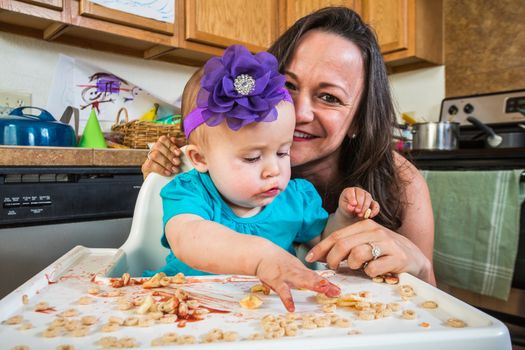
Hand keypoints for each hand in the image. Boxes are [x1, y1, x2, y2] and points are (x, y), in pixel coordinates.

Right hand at [141, 135, 181, 178]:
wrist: (165, 183)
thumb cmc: (174, 168)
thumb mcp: (179, 158)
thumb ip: (180, 150)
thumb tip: (182, 145)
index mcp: (162, 145)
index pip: (163, 139)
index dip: (171, 145)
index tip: (179, 153)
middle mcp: (154, 150)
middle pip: (158, 146)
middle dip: (169, 154)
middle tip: (178, 162)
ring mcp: (149, 158)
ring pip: (154, 155)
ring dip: (166, 162)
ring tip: (174, 169)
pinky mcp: (145, 167)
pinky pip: (151, 165)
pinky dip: (161, 169)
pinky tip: (168, 173)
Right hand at [255, 249, 340, 311]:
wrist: (261, 253)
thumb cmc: (276, 262)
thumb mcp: (292, 269)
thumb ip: (303, 279)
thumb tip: (319, 287)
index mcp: (301, 270)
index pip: (316, 278)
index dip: (327, 284)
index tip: (337, 291)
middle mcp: (296, 272)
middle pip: (312, 278)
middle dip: (324, 284)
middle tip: (335, 290)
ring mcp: (286, 275)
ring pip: (301, 280)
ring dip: (312, 284)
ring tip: (323, 289)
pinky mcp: (275, 280)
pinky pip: (282, 291)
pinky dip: (287, 299)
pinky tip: (291, 308)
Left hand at [305, 220, 433, 283]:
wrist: (415, 258)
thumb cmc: (384, 251)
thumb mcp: (365, 242)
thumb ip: (347, 245)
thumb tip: (321, 256)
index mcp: (364, 225)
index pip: (336, 236)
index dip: (320, 248)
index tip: (309, 258)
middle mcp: (375, 231)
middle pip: (343, 245)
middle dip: (332, 260)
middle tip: (333, 268)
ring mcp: (387, 244)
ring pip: (357, 256)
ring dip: (353, 266)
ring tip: (359, 267)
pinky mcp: (397, 258)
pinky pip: (373, 269)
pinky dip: (369, 273)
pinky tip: (375, 272)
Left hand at [338, 187, 379, 218]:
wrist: (351, 215)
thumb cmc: (346, 209)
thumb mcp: (344, 208)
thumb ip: (347, 207)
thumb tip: (352, 207)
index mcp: (349, 191)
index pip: (351, 191)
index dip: (352, 197)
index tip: (353, 204)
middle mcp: (359, 191)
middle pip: (361, 194)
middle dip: (360, 204)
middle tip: (357, 211)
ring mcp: (367, 196)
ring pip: (368, 198)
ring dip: (365, 207)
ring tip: (360, 215)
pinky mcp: (373, 202)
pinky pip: (376, 205)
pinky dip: (374, 211)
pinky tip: (370, 216)